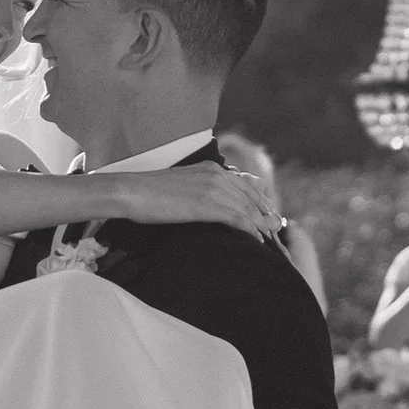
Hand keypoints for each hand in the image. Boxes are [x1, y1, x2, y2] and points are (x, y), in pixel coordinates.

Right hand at [113, 161, 271, 235]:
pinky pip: (238, 219)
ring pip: (248, 208)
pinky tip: (257, 240)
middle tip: (276, 228)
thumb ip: (199, 188)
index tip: (267, 212)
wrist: (132, 191)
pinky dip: (251, 230)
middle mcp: (217, 175)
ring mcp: (214, 189)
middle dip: (266, 213)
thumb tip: (206, 202)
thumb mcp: (181, 184)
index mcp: (211, 168)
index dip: (260, 200)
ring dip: (262, 224)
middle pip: (252, 197)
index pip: (246, 183)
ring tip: (271, 237)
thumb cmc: (149, 192)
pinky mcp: (208, 205)